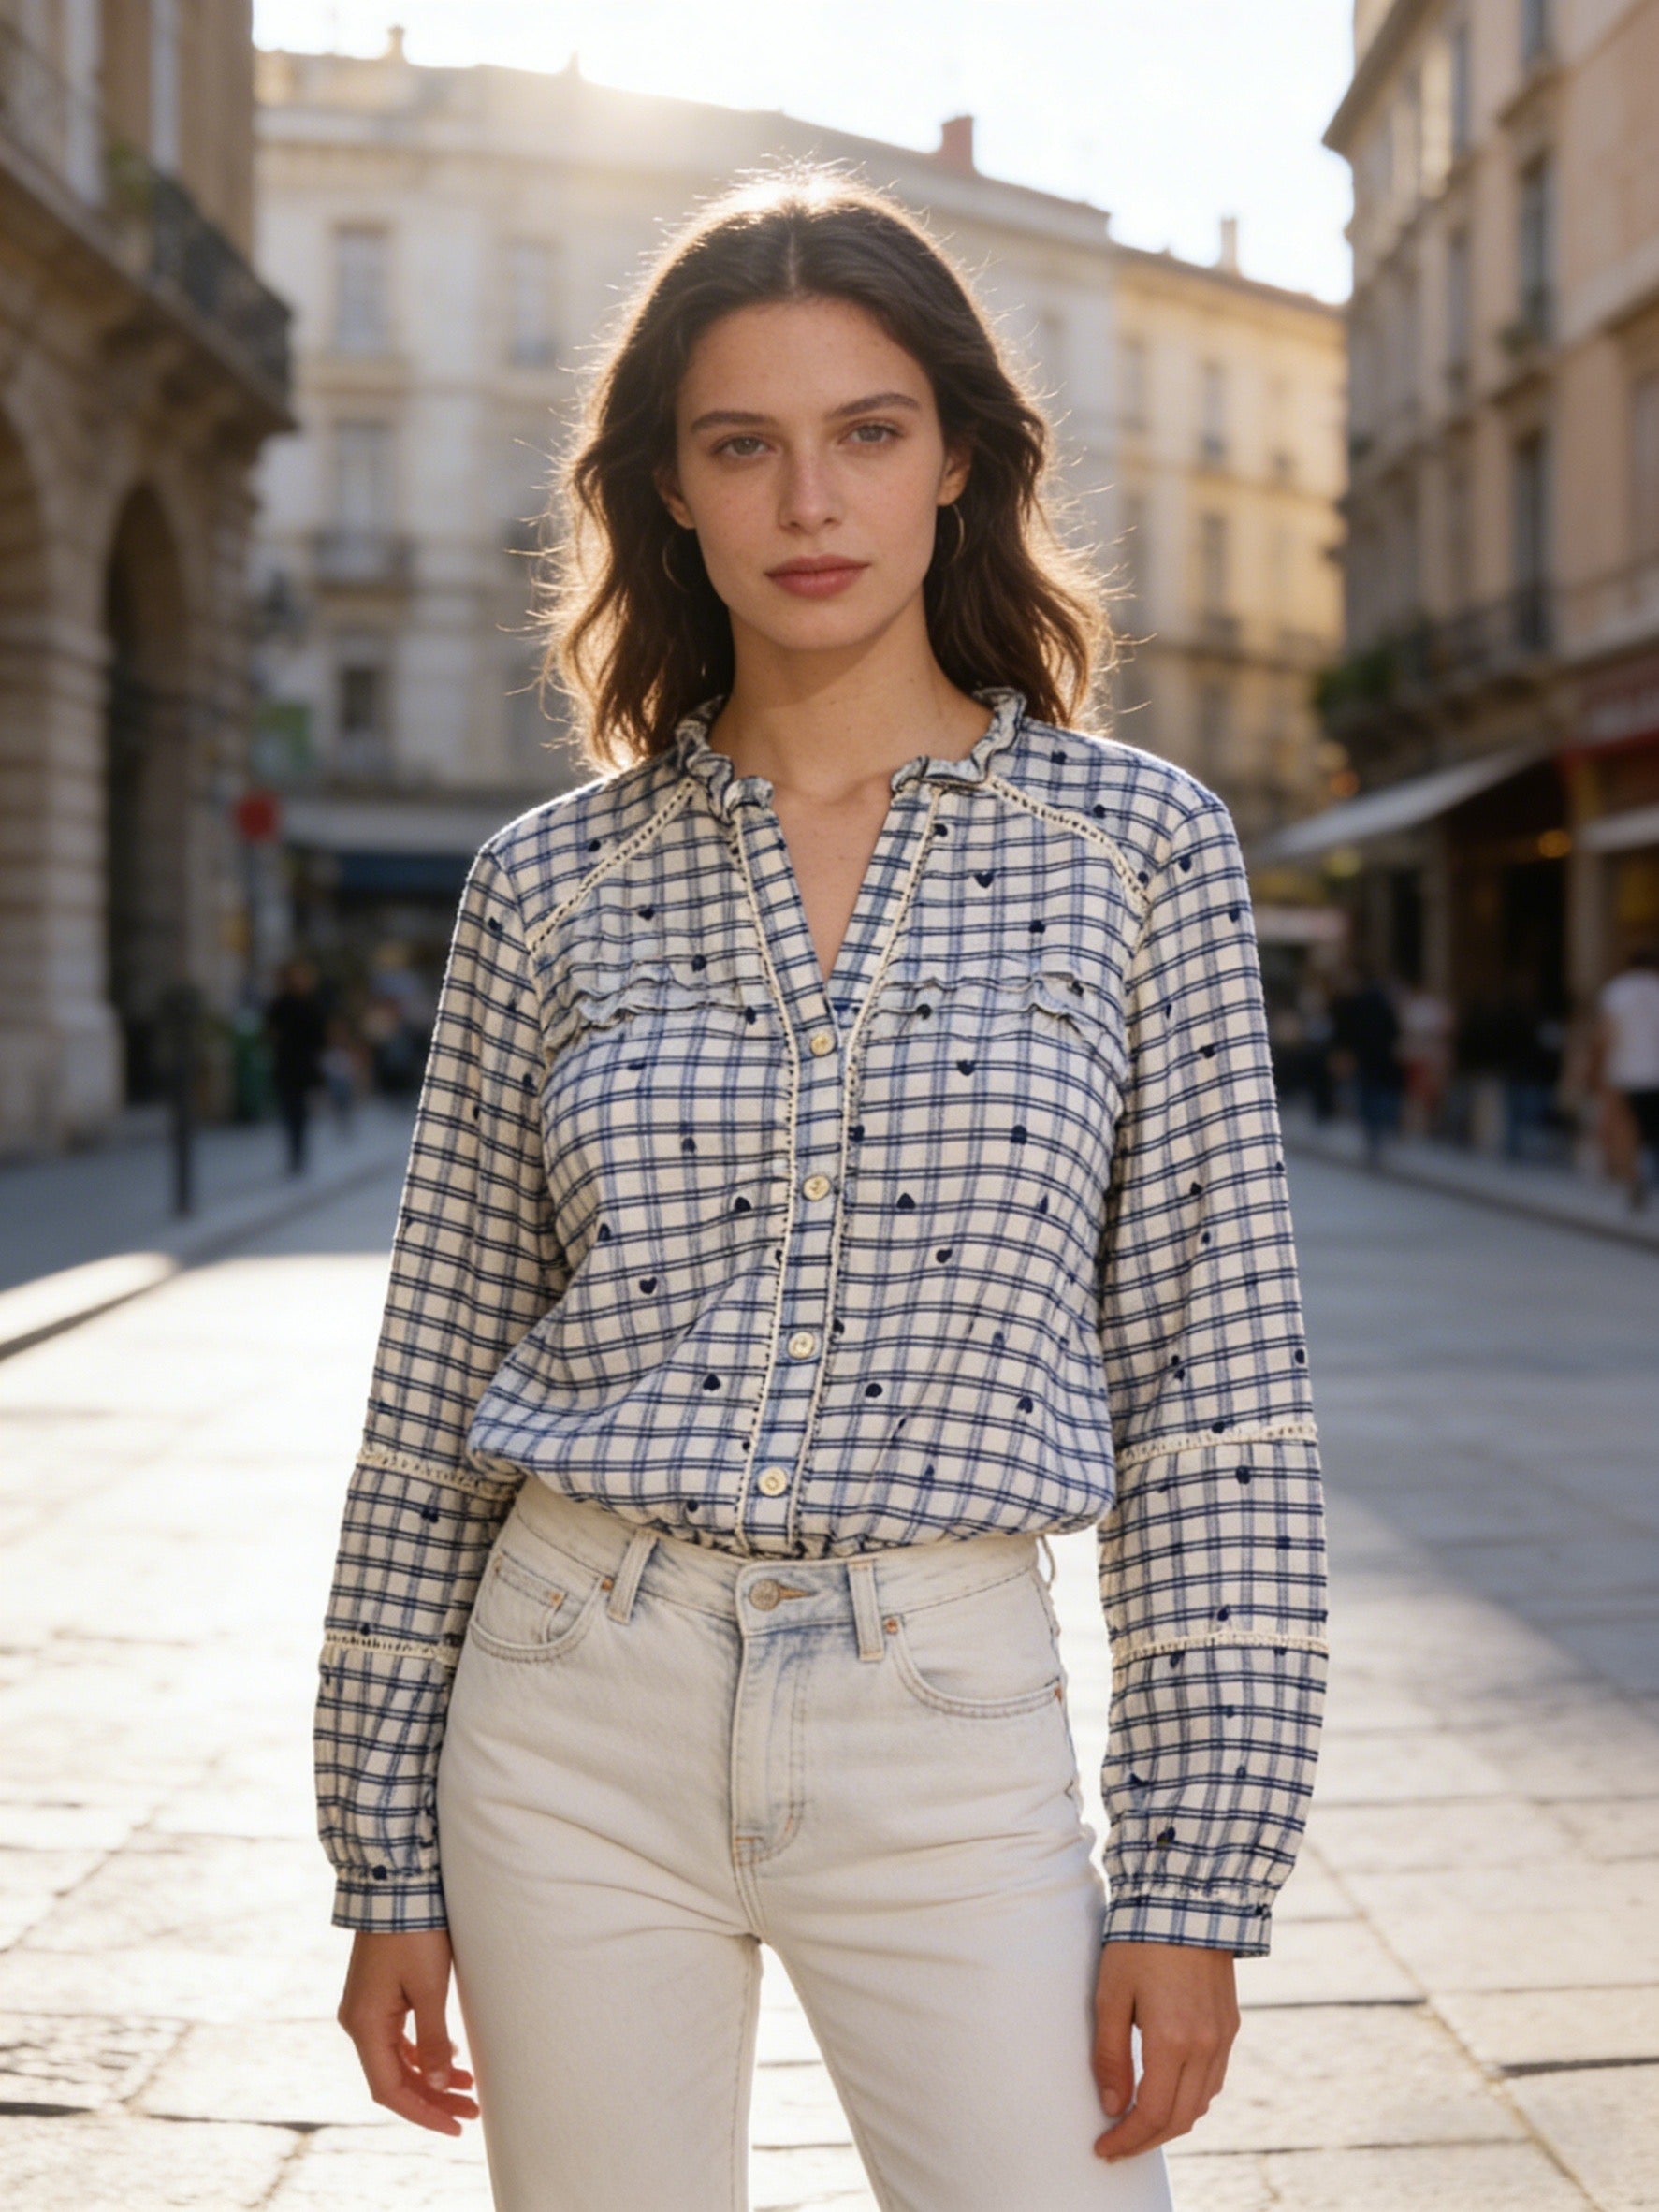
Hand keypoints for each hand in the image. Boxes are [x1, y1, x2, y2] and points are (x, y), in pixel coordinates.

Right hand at [337, 1927, 480, 2134]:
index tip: (455, 2126)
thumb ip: (432, 2040)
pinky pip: (396, 2038)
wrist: (394, 1885)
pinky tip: (449, 2056)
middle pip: (394, 2078)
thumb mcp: (429, 1989)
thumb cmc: (413, 1933)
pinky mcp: (377, 1995)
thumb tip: (438, 2084)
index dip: (423, 2112)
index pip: (390, 2090)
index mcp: (364, 2026)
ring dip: (430, 2076)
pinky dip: (421, 2053)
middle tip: (471, 2110)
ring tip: (468, 2088)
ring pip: (397, 2059)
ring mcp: (366, 2009)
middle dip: (432, 2098)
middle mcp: (358, 2022)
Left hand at [1091, 1939, 1238, 2162]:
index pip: (1152, 2114)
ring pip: (1201, 2103)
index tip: (1103, 2150)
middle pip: (1180, 2119)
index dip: (1127, 2140)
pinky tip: (1168, 2091)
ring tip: (1138, 2123)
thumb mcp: (1110, 1995)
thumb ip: (1110, 2056)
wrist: (1187, 1899)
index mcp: (1172, 2040)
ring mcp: (1223, 2037)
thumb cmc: (1139, 1943)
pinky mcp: (1231, 2025)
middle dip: (1147, 2140)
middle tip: (1117, 2146)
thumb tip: (1111, 2107)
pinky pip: (1214, 2079)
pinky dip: (1191, 2097)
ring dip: (1170, 2122)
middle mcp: (1205, 2046)